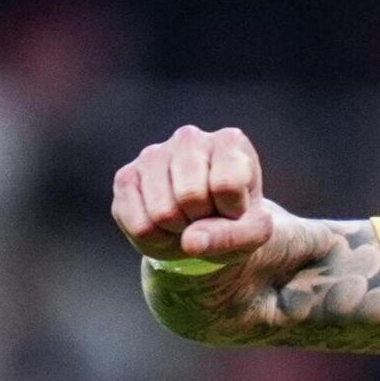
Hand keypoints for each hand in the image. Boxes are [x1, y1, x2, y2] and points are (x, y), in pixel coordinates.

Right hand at [112, 125, 275, 263]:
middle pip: (190, 196)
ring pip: (163, 213)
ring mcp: (152, 155)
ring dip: (178, 231)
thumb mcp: (254, 233)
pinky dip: (156, 239)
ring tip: (188, 220)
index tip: (235, 209)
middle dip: (202, 220)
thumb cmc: (236, 220)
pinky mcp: (126, 178)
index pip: (226, 185)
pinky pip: (139, 225)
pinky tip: (166, 225)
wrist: (209, 226)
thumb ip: (234, 236)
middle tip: (208, 216)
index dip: (232, 211)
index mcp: (229, 142)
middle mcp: (188, 139)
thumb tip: (191, 242)